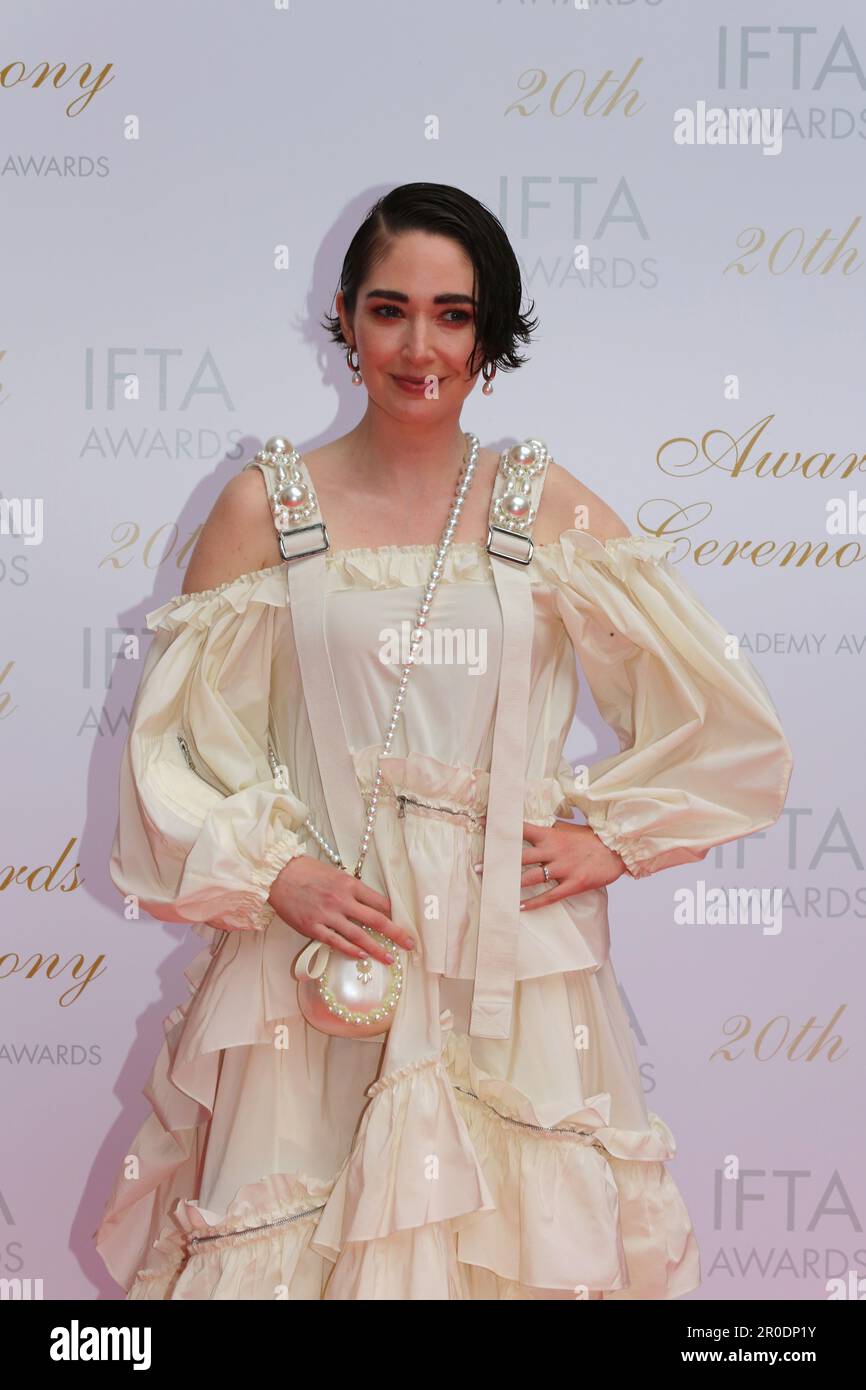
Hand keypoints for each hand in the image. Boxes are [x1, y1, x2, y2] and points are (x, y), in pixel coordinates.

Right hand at [267, 854, 415, 963]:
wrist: (278, 875)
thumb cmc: (305, 871)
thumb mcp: (334, 873)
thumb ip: (350, 888)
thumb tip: (367, 901)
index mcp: (349, 884)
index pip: (379, 901)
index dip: (394, 913)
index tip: (403, 922)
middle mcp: (341, 900)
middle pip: (376, 920)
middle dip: (396, 933)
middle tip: (410, 944)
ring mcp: (327, 916)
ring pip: (358, 936)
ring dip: (376, 949)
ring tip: (389, 959)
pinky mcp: (313, 928)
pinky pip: (336, 942)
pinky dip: (350, 950)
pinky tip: (361, 956)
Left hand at [475, 820, 625, 910]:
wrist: (617, 849)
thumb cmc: (590, 839)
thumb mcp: (567, 830)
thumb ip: (548, 832)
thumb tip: (527, 830)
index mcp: (551, 835)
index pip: (521, 829)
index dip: (502, 827)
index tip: (483, 826)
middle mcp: (554, 850)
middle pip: (520, 857)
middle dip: (498, 862)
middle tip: (477, 868)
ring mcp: (563, 868)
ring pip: (531, 878)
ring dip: (511, 884)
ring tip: (493, 889)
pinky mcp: (574, 884)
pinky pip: (550, 895)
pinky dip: (534, 903)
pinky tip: (520, 908)